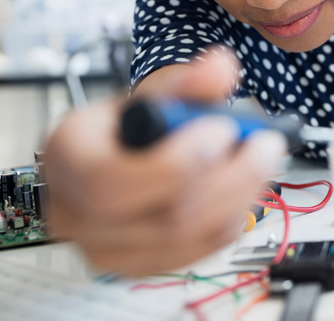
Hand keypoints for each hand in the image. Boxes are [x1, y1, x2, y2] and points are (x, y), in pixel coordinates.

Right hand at [43, 48, 286, 276]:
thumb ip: (186, 82)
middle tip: (266, 144)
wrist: (120, 156)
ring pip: (186, 237)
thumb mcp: (152, 94)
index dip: (180, 160)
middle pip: (165, 216)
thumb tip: (219, 68)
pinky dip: (230, 219)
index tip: (224, 129)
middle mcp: (74, 212)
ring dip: (239, 197)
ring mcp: (104, 247)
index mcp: (67, 156)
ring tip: (261, 162)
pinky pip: (195, 253)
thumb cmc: (132, 125)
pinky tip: (243, 190)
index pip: (114, 179)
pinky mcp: (136, 265)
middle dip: (231, 177)